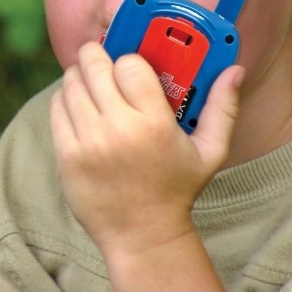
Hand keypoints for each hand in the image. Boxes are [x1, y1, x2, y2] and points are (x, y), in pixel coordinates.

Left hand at [50, 41, 242, 264]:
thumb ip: (223, 107)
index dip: (129, 61)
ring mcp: (88, 142)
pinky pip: (57, 106)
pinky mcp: (66, 154)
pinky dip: (65, 99)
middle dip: (97, 56)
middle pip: (93, 64)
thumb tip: (235, 70)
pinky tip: (79, 106)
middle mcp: (118, 129)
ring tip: (91, 85)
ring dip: (80, 76)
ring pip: (72, 82)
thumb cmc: (176, 189)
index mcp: (154, 124)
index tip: (131, 70)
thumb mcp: (210, 151)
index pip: (129, 64)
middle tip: (103, 62)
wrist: (142, 235)